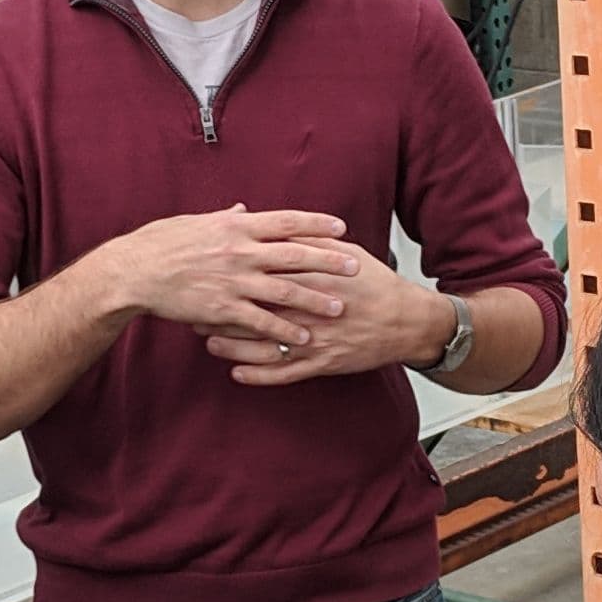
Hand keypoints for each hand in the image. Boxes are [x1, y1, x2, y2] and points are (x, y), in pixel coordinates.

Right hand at [85, 205, 359, 344]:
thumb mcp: (195, 221)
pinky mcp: (222, 307)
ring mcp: (233, 280)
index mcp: (235, 225)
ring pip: (285, 291)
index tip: (340, 227)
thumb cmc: (160, 243)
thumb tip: (243, 207)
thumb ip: (225, 217)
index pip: (286, 221)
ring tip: (340, 307)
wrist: (134, 272)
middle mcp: (240, 250)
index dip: (316, 224)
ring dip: (315, 300)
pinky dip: (284, 331)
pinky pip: (261, 321)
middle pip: (295, 254)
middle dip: (329, 261)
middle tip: (355, 267)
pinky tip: (302, 338)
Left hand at [203, 240, 453, 386]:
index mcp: (312, 277)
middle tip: (194, 312)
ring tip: (208, 342)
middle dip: (222, 313)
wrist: (406, 321)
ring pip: (264, 345)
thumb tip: (278, 225)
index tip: (208, 276)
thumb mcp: (345, 253)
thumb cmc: (374, 283)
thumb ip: (310, 240)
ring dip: (233, 347)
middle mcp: (309, 308)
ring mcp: (316, 338)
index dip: (232, 278)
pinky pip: (285, 373)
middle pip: (256, 311)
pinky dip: (259, 375)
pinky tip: (237, 373)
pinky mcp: (323, 363)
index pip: (262, 276)